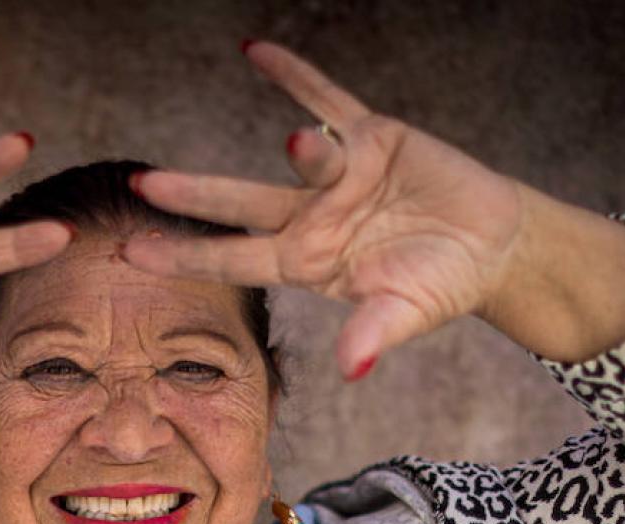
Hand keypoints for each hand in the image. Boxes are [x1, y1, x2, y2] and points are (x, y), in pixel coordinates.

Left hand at [120, 41, 536, 378]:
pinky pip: (325, 98)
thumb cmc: (441, 285)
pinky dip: (293, 75)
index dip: (185, 256)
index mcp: (306, 262)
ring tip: (299, 143)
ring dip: (302, 150)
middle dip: (191, 197)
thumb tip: (352, 370)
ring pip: (302, 155)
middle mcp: (311, 217)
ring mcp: (336, 174)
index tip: (132, 251)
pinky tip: (253, 51)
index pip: (234, 259)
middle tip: (140, 184)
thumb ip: (372, 336)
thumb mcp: (404, 314)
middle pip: (240, 205)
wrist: (492, 244)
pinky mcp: (370, 137)